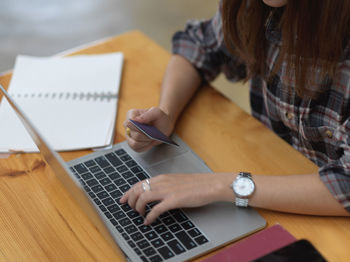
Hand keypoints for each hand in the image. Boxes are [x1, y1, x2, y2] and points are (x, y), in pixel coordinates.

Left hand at [119, 173, 233, 224]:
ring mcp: (168, 190)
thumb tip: (156, 193)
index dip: (128, 192)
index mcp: (163, 177)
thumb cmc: (197, 184)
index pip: (139, 183)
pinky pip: (155, 209)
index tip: (123, 199)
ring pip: (143, 197)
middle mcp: (162, 182)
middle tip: (130, 209)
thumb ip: (166, 185)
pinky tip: (148, 221)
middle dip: (130, 200)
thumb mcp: (177, 181)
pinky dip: (149, 216)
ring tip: (139, 214)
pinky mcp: (174, 200)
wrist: (210, 184)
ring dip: (137, 207)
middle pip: (138, 189)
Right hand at [123, 107, 174, 151]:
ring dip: (145, 143)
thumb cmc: (159, 117)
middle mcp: (128, 125)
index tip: (147, 129)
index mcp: (131, 115)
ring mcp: (130, 135)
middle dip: (145, 137)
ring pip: (133, 144)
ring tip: (151, 138)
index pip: (129, 123)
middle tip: (153, 134)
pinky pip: (137, 149)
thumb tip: (136, 120)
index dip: (138, 128)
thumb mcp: (157, 112)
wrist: (163, 125)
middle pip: (134, 135)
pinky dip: (145, 147)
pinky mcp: (133, 143)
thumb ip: (147, 115)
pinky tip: (150, 142)